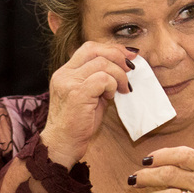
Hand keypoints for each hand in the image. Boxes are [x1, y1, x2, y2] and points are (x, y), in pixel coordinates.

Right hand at [40, 42, 135, 168]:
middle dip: (118, 55)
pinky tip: (111, 97)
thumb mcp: (89, 96)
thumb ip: (100, 81)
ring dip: (118, 75)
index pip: (89, 48)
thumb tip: (123, 68)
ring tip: (121, 90)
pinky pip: (102, 78)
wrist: (62, 144)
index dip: (111, 48)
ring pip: (102, 63)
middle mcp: (64, 74)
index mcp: (65, 72)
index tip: (129, 56)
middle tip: (131, 68)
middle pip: (95, 49)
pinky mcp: (77, 94)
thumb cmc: (78, 124)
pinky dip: (112, 85)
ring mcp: (69, 82)